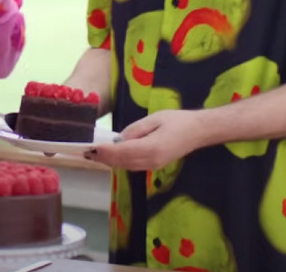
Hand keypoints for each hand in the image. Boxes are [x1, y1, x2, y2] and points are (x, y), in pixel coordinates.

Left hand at [82, 110, 205, 170]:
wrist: (199, 131)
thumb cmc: (178, 121)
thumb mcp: (154, 119)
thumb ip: (135, 130)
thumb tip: (118, 139)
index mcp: (152, 148)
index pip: (122, 152)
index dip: (105, 151)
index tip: (91, 148)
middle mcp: (151, 161)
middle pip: (121, 162)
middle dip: (103, 158)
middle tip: (86, 152)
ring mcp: (154, 166)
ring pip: (126, 166)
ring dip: (109, 161)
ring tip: (94, 154)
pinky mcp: (155, 166)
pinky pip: (133, 166)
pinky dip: (119, 162)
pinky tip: (111, 156)